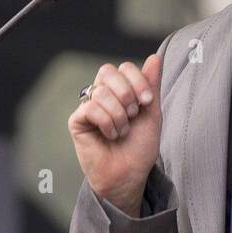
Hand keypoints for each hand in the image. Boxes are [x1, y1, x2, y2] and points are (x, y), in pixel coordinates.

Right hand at [67, 54, 162, 213]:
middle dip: (126, 93)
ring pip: (101, 92)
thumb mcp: (152, 113)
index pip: (124, 68)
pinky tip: (111, 136)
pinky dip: (107, 122)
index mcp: (120, 91)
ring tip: (123, 131)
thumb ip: (151, 86)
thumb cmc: (140, 148)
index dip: (137, 81)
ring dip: (119, 114)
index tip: (147, 102)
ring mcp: (88, 107)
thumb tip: (155, 57)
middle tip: (134, 115)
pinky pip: (90, 108)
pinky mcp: (77, 121)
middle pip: (108, 71)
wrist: (129, 175)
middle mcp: (103, 96)